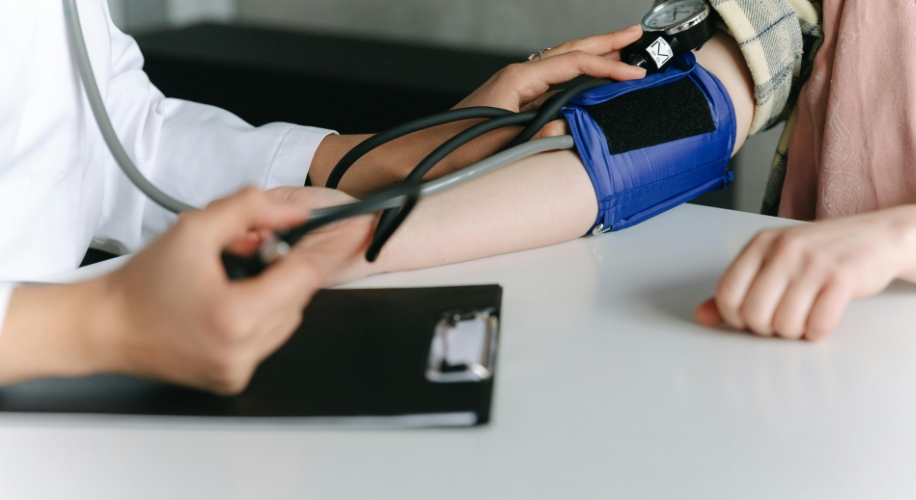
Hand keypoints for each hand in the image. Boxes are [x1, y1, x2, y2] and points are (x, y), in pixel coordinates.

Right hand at [93, 187, 372, 393]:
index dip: (330, 247)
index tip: (355, 227)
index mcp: (237, 316)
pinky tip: (229, 302)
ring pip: (287, 318)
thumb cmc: (141, 283)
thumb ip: (249, 210)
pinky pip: (268, 339)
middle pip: (298, 296)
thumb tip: (295, 212)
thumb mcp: (194, 229)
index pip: (304, 275)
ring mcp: (239, 369)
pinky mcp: (233, 379)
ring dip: (274, 292)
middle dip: (284, 267)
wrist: (105, 327)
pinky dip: (260, 315)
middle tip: (254, 249)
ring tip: (233, 277)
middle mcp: (243, 351)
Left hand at [309, 26, 646, 192]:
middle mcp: (515, 78)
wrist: (418, 157)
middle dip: (603, 43)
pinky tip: (586, 82)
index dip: (606, 68)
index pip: (571, 65)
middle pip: (568, 53)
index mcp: (515, 80)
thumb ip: (536, 136)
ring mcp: (513, 89)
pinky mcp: (512, 103)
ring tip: (619, 50)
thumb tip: (567, 131)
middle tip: (635, 35)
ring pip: (561, 65)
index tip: (634, 73)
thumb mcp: (499, 144)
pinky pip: (552, 82)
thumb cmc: (451, 150)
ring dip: (591, 57)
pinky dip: (575, 76)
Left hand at [695, 206, 915, 339]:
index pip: (726, 293)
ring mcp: (814, 262)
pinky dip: (817, 332)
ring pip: (784, 324)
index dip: (734, 318)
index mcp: (760, 244)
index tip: (750, 318)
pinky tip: (821, 319)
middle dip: (765, 329)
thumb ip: (737, 288)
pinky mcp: (843, 277)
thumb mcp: (772, 261)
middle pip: (753, 314)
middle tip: (780, 320)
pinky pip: (818, 325)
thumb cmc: (818, 253)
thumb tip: (702, 317)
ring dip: (793, 332)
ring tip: (802, 317)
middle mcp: (784, 250)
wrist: (875, 236)